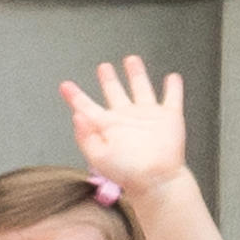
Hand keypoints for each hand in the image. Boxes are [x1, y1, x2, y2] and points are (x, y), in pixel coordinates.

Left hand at [59, 55, 185, 197]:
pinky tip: (172, 77)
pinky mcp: (169, 117)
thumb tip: (76, 115)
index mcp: (108, 125)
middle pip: (115, 92)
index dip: (75, 96)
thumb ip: (85, 136)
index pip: (87, 106)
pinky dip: (174, 87)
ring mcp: (148, 115)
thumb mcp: (98, 156)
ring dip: (137, 74)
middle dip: (108, 79)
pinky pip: (172, 98)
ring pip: (141, 88)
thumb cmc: (127, 172)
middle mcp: (126, 118)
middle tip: (103, 67)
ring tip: (131, 60)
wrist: (155, 178)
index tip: (65, 86)